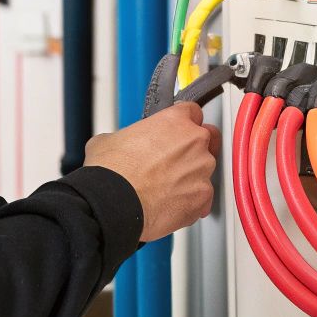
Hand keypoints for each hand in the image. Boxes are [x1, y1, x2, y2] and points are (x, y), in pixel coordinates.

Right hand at [85, 103, 221, 242]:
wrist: (114, 204)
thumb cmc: (113, 172)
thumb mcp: (110, 139)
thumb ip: (128, 137)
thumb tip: (123, 145)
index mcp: (175, 121)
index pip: (192, 112)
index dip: (185, 122)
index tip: (179, 131)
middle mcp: (195, 142)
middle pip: (207, 139)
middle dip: (194, 149)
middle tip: (174, 161)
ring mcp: (202, 170)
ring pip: (205, 170)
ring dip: (192, 176)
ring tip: (167, 187)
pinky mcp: (203, 197)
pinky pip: (203, 197)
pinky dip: (191, 201)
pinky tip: (172, 204)